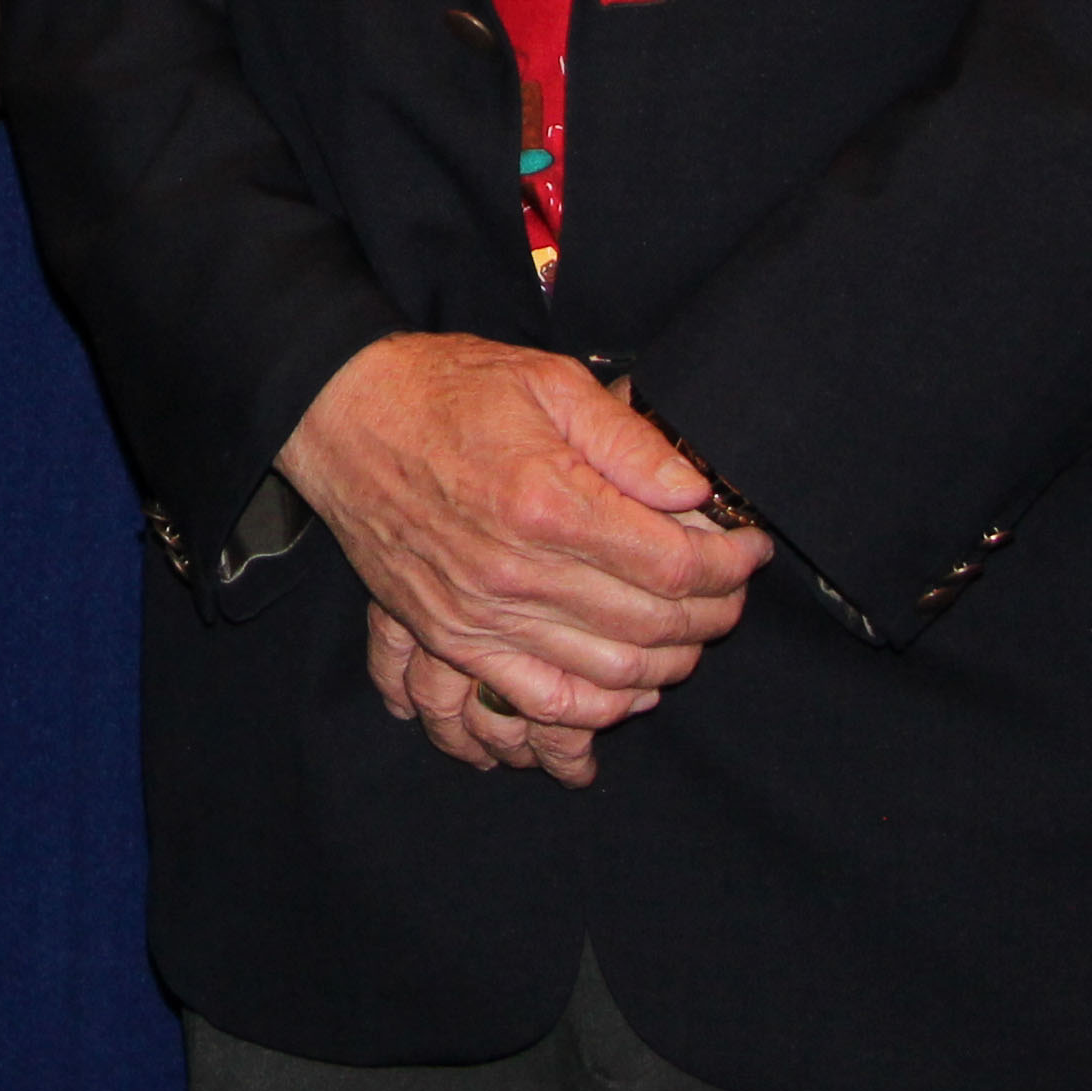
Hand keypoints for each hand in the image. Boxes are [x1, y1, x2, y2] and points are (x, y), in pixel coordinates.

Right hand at [281, 334, 766, 769]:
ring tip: (688, 630)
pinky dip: (599, 708)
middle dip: (713, 615)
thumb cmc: (447, 390)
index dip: (731, 567)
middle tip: (729, 589)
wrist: (341, 416)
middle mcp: (517, 573)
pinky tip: (627, 685)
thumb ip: (628, 440)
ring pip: (612, 676)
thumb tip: (697, 494)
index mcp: (548, 503)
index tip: (750, 549)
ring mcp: (481, 617)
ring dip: (668, 663)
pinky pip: (544, 703)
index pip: (676, 567)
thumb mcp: (547, 382)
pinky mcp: (452, 638)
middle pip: (655, 628)